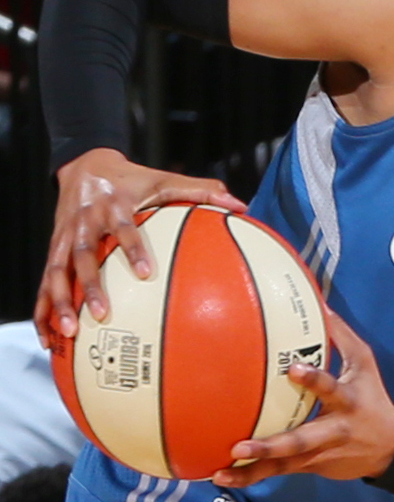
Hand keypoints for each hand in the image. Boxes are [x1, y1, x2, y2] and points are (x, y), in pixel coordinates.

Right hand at [36, 149, 245, 345]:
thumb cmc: (133, 180)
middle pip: (81, 255)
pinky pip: (46, 281)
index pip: (123, 228)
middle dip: (89, 285)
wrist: (85, 164)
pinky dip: (44, 309)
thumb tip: (242, 205)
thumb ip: (201, 191)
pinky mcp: (54, 249)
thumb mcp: (164, 180)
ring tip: (68, 330)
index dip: (132, 249)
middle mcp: (85, 222)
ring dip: (58, 301)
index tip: (145, 274)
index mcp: (113, 206)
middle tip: (101, 314)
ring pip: (56, 270)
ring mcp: (65, 237)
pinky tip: (49, 338)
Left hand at [214, 312, 393, 486]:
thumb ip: (341, 335)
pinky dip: (251, 476)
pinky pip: (278, 471)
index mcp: (347, 403)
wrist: (392, 449)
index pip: (331, 389)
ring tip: (222, 471)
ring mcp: (319, 453)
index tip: (294, 369)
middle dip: (272, 445)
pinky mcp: (310, 467)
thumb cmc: (373, 399)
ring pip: (284, 464)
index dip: (314, 380)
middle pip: (301, 441)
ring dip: (252, 469)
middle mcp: (332, 431)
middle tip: (240, 446)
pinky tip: (222, 476)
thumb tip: (317, 299)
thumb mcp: (366, 365)